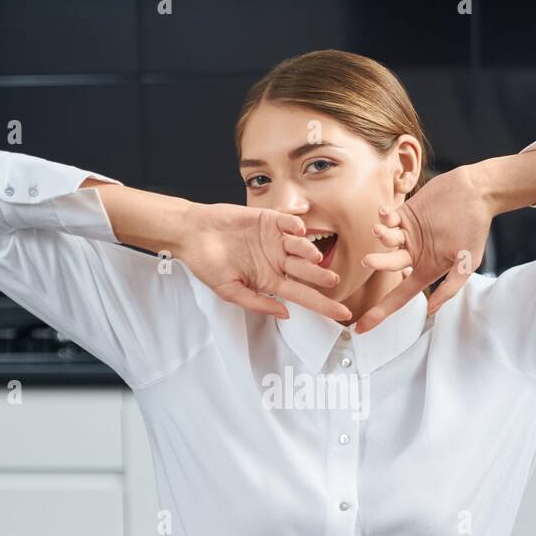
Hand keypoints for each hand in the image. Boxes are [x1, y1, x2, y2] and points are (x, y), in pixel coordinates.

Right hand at [179, 203, 349, 321]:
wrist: (192, 233)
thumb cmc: (206, 263)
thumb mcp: (229, 291)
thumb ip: (257, 303)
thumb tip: (285, 314)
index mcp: (270, 281)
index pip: (302, 296)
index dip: (324, 306)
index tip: (343, 315)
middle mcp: (277, 261)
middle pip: (307, 272)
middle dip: (320, 278)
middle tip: (332, 281)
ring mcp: (275, 241)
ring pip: (302, 248)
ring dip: (310, 252)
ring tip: (314, 258)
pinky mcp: (270, 220)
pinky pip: (289, 223)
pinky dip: (296, 227)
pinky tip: (298, 231)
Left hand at [355, 164, 493, 332]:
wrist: (475, 192)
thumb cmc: (475, 228)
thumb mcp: (467, 262)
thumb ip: (450, 287)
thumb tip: (432, 311)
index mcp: (425, 269)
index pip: (400, 296)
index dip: (381, 312)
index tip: (361, 329)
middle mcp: (414, 254)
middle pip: (389, 266)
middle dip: (378, 264)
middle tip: (368, 261)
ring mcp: (408, 234)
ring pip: (386, 241)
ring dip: (381, 237)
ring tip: (380, 229)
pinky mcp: (405, 214)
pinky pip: (387, 219)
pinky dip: (383, 217)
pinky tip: (385, 213)